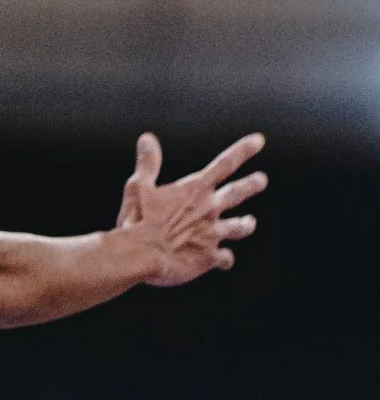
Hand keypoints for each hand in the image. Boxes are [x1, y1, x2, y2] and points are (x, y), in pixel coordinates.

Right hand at [115, 131, 265, 283]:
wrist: (141, 255)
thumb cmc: (138, 220)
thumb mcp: (139, 187)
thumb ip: (148, 163)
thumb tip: (147, 139)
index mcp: (194, 190)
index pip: (224, 164)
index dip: (243, 150)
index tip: (259, 141)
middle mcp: (209, 209)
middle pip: (237, 193)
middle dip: (251, 185)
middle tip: (261, 180)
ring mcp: (212, 234)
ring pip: (238, 227)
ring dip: (245, 224)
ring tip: (250, 222)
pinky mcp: (209, 257)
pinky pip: (224, 258)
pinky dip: (224, 259)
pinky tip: (225, 261)